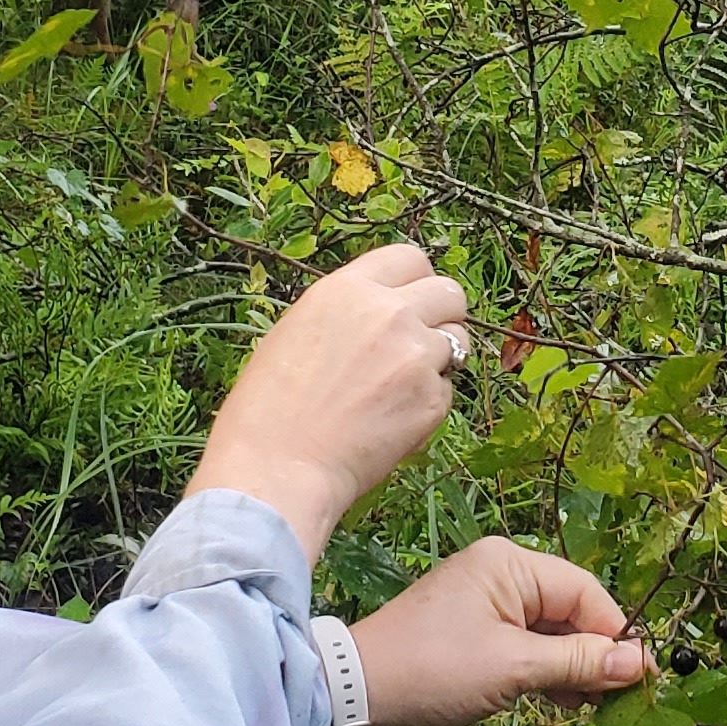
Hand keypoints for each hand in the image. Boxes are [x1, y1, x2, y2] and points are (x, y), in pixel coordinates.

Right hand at [188, 243, 465, 556]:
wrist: (276, 467)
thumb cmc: (268, 410)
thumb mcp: (295, 333)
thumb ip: (346, 313)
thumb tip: (380, 310)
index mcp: (347, 290)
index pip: (409, 258)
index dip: (416, 280)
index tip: (414, 300)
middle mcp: (389, 313)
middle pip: (449, 291)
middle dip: (443, 313)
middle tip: (423, 341)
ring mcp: (416, 356)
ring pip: (458, 341)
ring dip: (440, 359)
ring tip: (402, 387)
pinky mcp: (432, 400)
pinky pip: (447, 390)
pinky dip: (428, 404)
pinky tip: (391, 422)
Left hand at [351, 537, 647, 725]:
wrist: (357, 697)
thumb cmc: (435, 671)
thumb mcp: (515, 668)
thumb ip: (579, 662)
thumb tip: (639, 663)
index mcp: (509, 564)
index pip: (585, 592)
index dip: (616, 634)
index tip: (643, 676)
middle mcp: (501, 576)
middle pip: (571, 612)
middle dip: (596, 654)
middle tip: (619, 699)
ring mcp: (487, 608)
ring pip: (552, 634)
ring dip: (574, 669)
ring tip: (591, 707)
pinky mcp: (476, 640)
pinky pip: (528, 651)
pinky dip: (547, 675)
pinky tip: (564, 703)